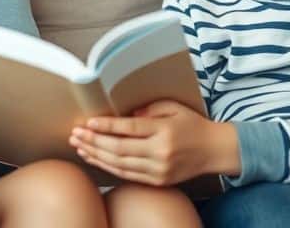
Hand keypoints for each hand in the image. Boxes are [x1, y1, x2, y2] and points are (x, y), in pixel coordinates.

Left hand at [68, 100, 238, 185]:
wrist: (213, 150)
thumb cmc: (192, 124)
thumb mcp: (173, 107)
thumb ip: (149, 109)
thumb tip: (124, 115)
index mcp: (164, 131)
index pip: (129, 129)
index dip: (106, 126)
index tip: (88, 122)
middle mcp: (161, 152)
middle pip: (119, 149)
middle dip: (94, 141)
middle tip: (76, 134)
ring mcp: (159, 169)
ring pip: (119, 164)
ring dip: (96, 155)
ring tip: (79, 146)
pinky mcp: (158, 181)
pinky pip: (127, 175)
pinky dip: (108, 167)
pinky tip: (95, 159)